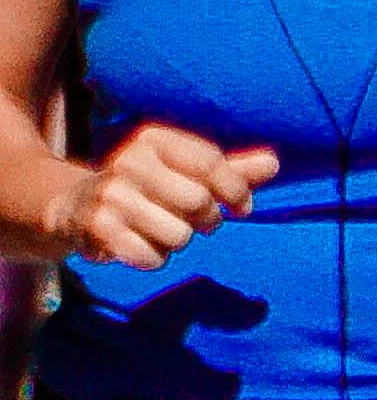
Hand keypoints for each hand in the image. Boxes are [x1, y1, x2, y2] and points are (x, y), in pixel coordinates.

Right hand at [46, 123, 273, 266]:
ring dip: (180, 240)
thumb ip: (232, 170)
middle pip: (198, 201)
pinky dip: (156, 258)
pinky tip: (142, 245)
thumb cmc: (150, 186)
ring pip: (178, 234)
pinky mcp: (98, 229)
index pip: (211, 163)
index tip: (243, 208)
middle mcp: (129, 162)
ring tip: (163, 229)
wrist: (78, 206)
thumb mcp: (187, 171)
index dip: (237, 190)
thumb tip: (274, 164)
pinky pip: (152, 257)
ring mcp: (111, 196)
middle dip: (209, 220)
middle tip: (201, 222)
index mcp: (154, 140)